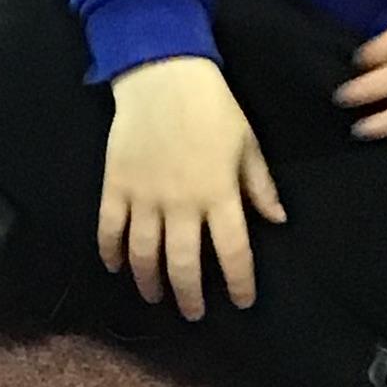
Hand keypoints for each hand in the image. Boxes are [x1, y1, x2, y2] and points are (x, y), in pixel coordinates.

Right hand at [98, 54, 285, 317]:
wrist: (162, 74)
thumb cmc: (212, 107)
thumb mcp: (247, 143)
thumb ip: (259, 185)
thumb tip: (277, 220)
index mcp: (219, 193)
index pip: (232, 252)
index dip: (238, 282)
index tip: (242, 301)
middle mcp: (180, 204)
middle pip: (182, 264)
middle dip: (189, 295)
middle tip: (194, 312)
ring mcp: (144, 197)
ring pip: (143, 254)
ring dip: (149, 282)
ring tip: (155, 296)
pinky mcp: (115, 186)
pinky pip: (109, 229)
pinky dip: (110, 253)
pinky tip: (115, 267)